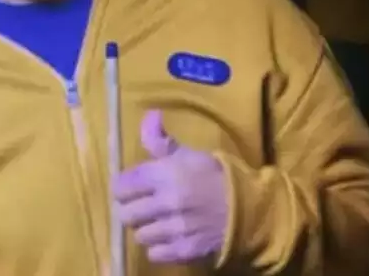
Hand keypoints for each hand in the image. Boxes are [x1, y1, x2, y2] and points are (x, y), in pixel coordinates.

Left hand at [112, 110, 227, 263]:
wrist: (246, 207)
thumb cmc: (212, 175)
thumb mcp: (186, 153)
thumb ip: (160, 139)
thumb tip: (149, 115)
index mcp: (163, 174)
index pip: (122, 185)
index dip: (121, 187)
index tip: (126, 187)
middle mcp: (165, 202)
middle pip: (125, 213)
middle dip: (129, 209)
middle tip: (138, 206)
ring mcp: (174, 229)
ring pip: (139, 234)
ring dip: (144, 228)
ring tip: (154, 221)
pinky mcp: (184, 250)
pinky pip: (154, 253)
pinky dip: (157, 247)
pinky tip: (166, 236)